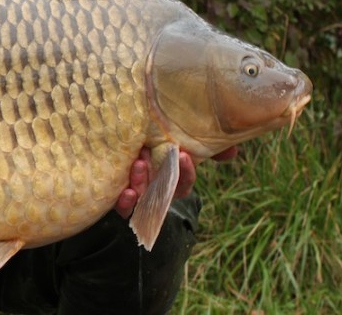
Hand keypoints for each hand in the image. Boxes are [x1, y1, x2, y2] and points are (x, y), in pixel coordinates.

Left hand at [114, 146, 238, 217]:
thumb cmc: (148, 136)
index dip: (187, 172)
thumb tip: (232, 151)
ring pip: (144, 198)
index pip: (184, 182)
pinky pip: (123, 208)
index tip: (184, 155)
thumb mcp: (171, 134)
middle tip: (153, 157)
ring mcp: (137, 192)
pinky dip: (126, 203)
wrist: (109, 132)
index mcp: (170, 174)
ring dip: (142, 184)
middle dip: (163, 178)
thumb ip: (203, 144)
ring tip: (138, 165)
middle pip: (164, 191)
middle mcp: (155, 186)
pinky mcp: (116, 195)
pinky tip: (126, 192)